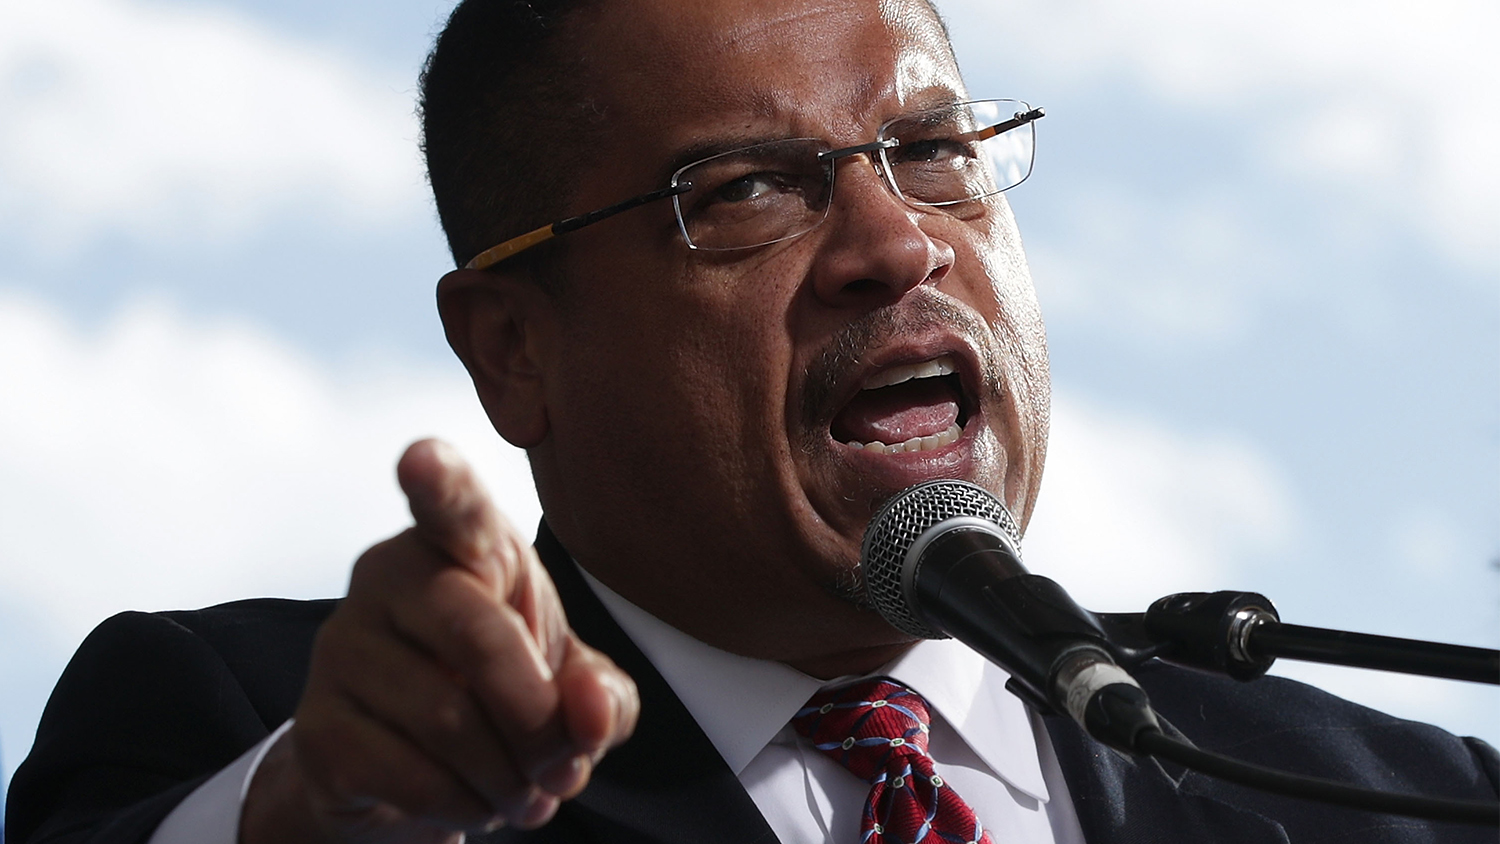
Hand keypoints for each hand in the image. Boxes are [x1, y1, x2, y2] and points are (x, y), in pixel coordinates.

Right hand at [241, 439, 638, 842]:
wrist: (408, 771)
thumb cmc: (502, 695)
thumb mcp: (574, 691)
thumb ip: (603, 696)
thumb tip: (590, 707)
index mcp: (460, 546)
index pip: (450, 505)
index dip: (438, 482)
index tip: (421, 458)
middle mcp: (388, 577)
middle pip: (479, 637)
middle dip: (539, 719)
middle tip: (563, 766)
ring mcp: (342, 649)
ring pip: (450, 719)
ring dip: (511, 777)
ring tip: (528, 792)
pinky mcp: (318, 727)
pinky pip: (410, 773)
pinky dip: (466, 807)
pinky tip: (478, 804)